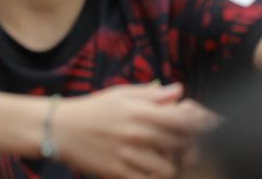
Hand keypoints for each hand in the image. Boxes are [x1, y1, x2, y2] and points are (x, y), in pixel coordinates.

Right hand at [52, 83, 215, 178]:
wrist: (61, 129)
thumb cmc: (95, 108)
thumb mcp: (122, 94)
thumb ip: (153, 95)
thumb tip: (179, 91)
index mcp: (141, 111)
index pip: (183, 119)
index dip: (198, 124)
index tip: (200, 126)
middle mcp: (137, 133)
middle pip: (180, 145)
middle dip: (189, 146)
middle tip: (187, 145)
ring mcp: (128, 155)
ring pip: (168, 169)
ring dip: (173, 165)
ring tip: (169, 159)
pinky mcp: (118, 173)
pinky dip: (154, 177)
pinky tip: (151, 169)